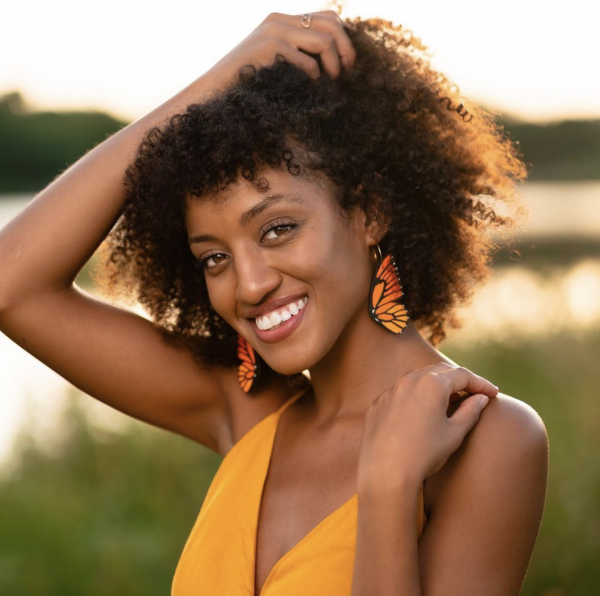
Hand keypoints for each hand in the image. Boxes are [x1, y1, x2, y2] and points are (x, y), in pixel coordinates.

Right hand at [203, 11, 356, 92]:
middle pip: (332, 25)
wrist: (215, 90)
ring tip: (331, 82)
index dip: (344, 38)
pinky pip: (308, 63)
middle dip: (346, 50)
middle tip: (347, 72)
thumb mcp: (272, 61)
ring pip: (324, 42)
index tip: (347, 63)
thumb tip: (329, 59)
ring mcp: (274, 33)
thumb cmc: (245, 83)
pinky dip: (315, 78)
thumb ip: (294, 52)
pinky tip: (310, 88)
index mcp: (281, 21)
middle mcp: (279, 21)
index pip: (327, 17)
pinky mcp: (271, 49)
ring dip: (334, 66)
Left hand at [357, 363, 498, 492]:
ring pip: (417, 379)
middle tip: (474, 392)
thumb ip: (470, 411)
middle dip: (459, 379)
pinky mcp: (377, 404)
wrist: (385, 472)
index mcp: (432, 384)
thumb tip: (480, 398)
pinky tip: (421, 410)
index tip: (493, 393)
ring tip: (449, 399)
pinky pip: (400, 393)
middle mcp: (409, 380)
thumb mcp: (454, 433)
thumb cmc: (424, 454)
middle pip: (440, 372)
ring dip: (436, 385)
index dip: (480, 383)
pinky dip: (415, 396)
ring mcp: (390, 391)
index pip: (462, 375)